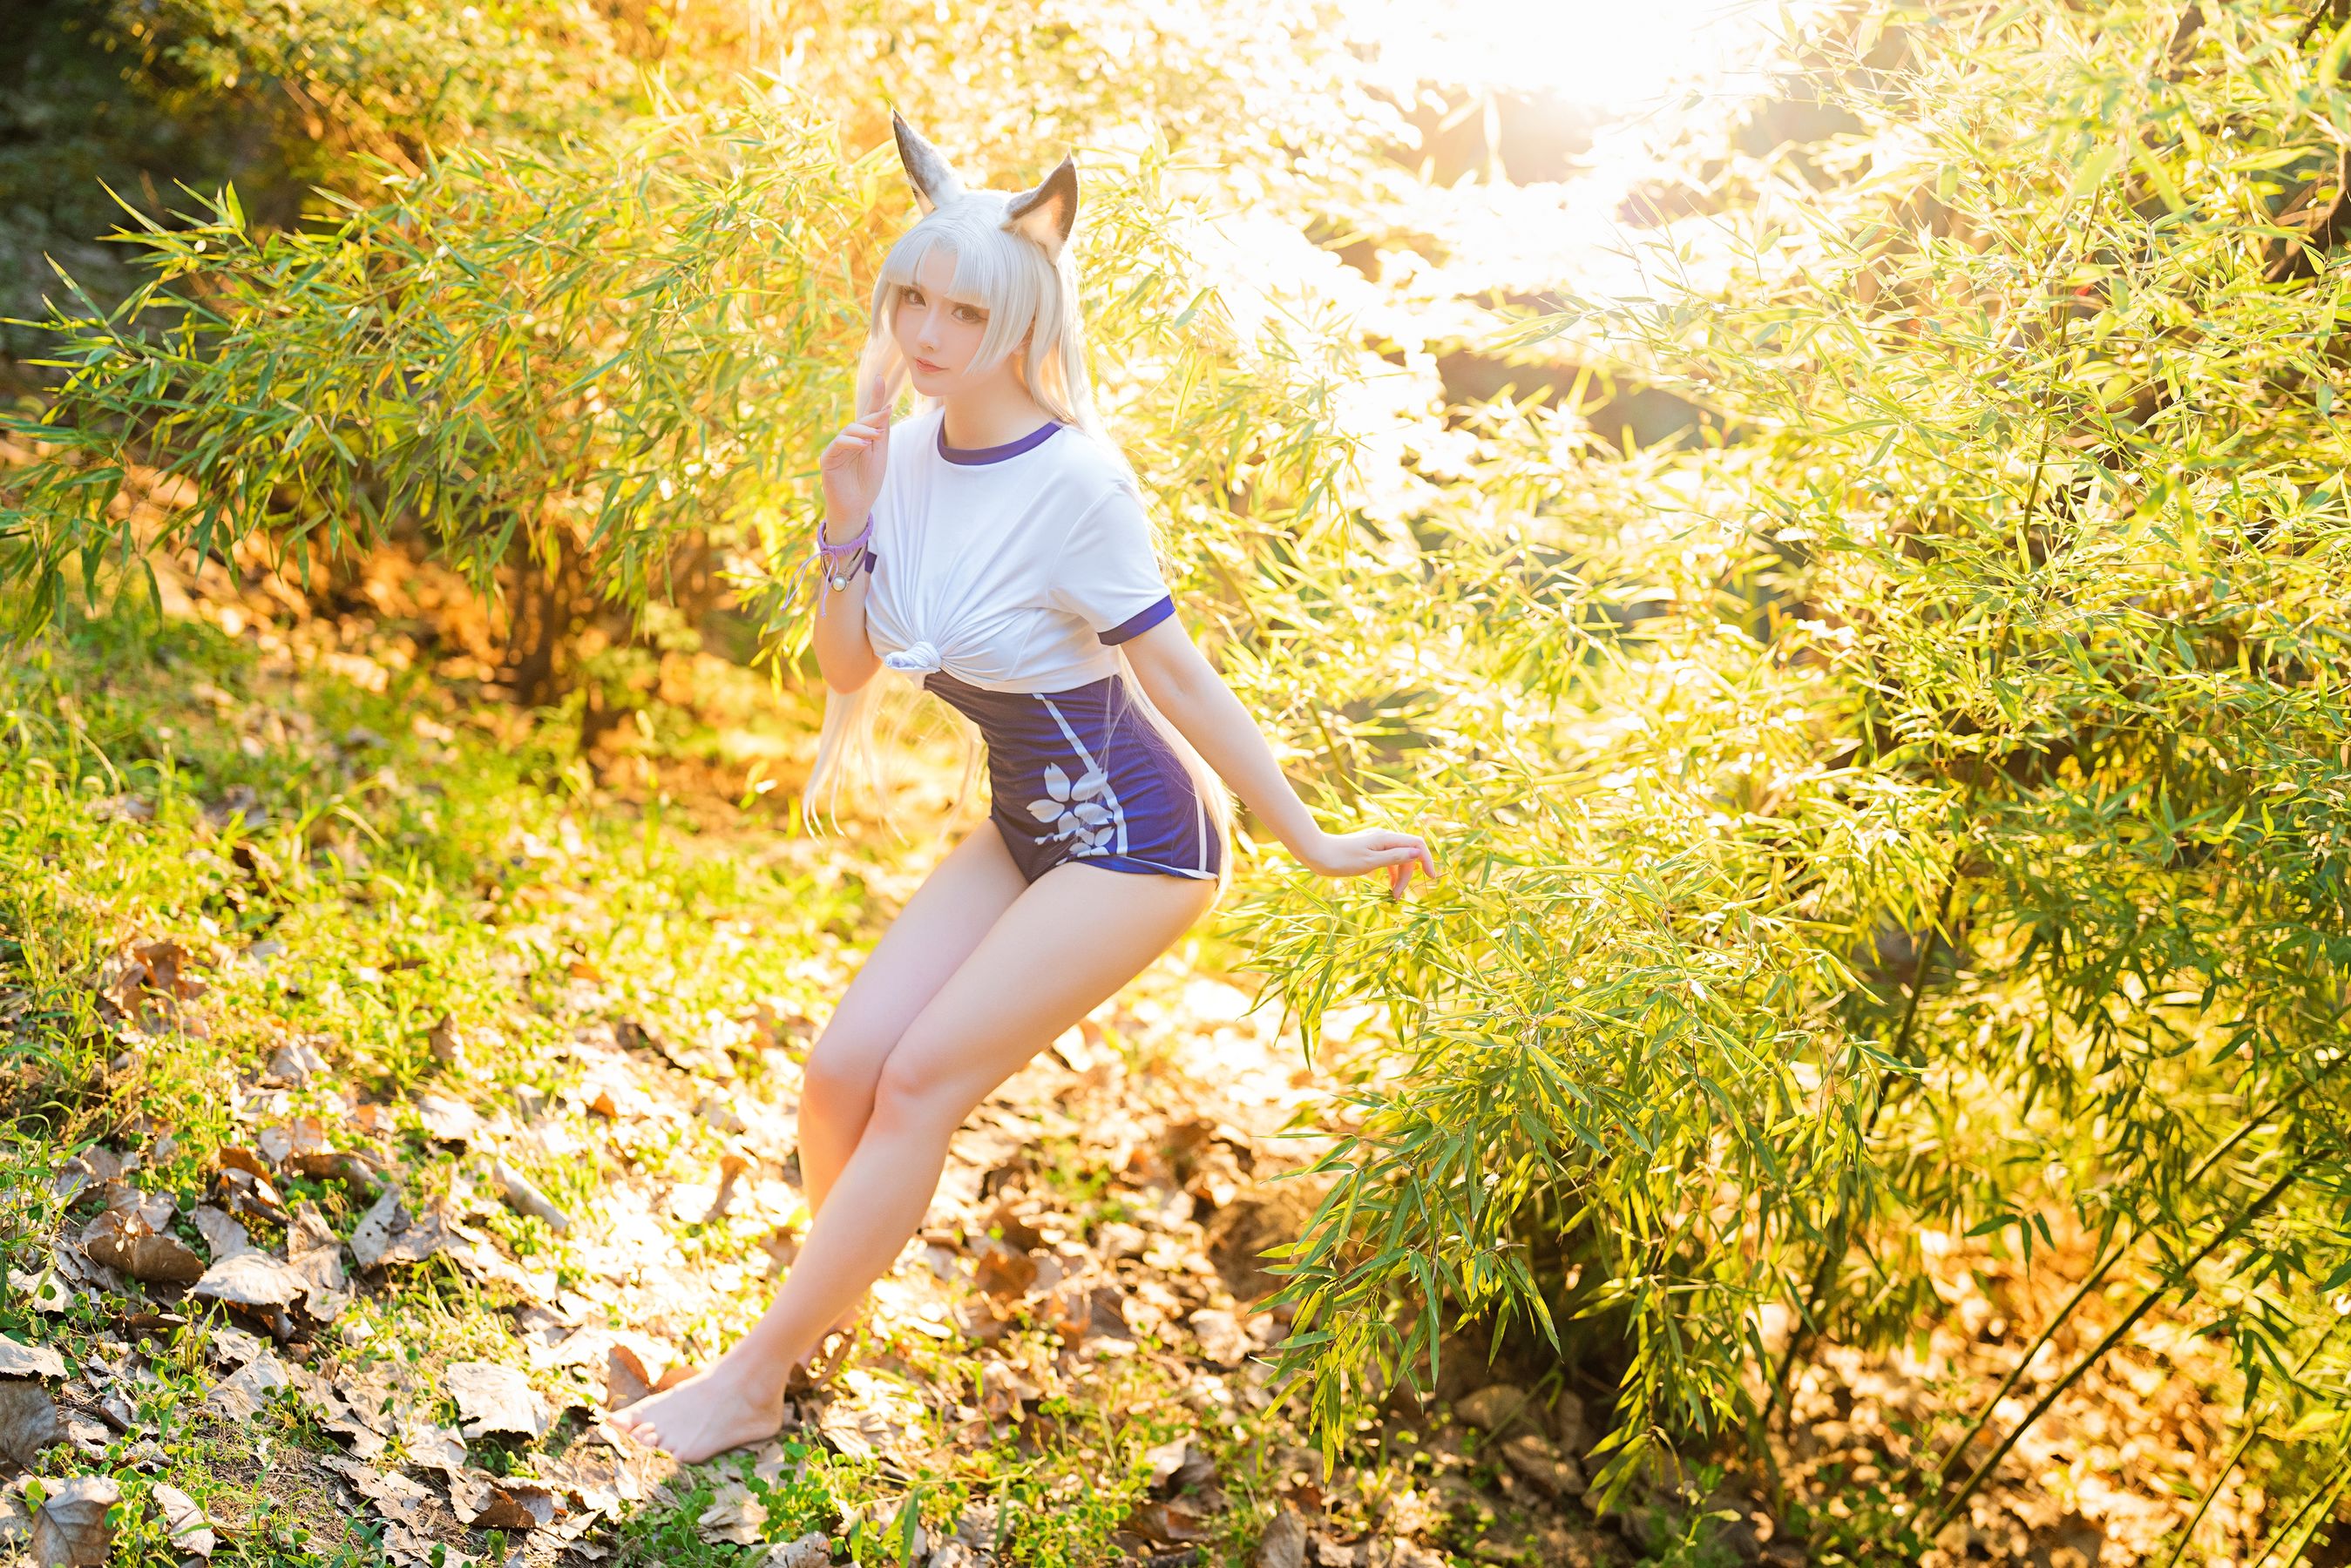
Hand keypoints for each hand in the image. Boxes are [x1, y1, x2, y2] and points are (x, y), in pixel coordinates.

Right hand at [818, 369, 892, 530]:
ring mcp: (837, 448)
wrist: (856, 508)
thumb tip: (886, 408)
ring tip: (877, 436)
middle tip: (886, 412)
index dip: (874, 396)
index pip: (868, 413)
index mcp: (862, 437)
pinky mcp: (828, 459)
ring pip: (850, 430)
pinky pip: (838, 445)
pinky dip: (852, 443)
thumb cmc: (867, 483)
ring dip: (865, 430)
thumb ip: (881, 433)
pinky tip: (863, 445)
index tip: (880, 378)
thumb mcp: (879, 455)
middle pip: (860, 419)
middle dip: (873, 415)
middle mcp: (848, 439)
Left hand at [1300, 826, 1437, 897]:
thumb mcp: (1369, 862)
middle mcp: (1384, 838)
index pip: (1417, 844)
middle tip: (1398, 897)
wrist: (1316, 853)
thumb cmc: (1341, 859)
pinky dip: (1391, 874)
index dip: (1427, 859)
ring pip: (1399, 860)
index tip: (1431, 878)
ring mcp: (1377, 844)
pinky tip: (1388, 887)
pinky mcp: (1370, 851)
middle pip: (1408, 854)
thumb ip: (1394, 858)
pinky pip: (1388, 861)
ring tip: (1394, 896)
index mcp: (1386, 839)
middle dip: (1408, 876)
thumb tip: (1417, 853)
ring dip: (1400, 877)